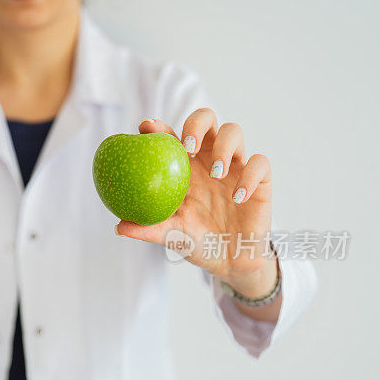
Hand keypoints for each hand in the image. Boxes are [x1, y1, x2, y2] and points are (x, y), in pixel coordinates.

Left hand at [115, 109, 277, 298]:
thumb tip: (118, 227)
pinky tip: (238, 197)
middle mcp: (208, 159)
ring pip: (234, 132)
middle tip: (188, 146)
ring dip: (225, 147)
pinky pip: (260, 164)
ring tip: (216, 173)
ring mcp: (235, 166)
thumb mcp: (170, 235)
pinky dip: (250, 176)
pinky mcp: (260, 180)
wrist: (229, 260)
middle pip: (206, 119)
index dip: (158, 128)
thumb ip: (148, 229)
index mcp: (183, 167)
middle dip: (196, 124)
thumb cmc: (195, 241)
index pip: (170, 137)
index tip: (146, 127)